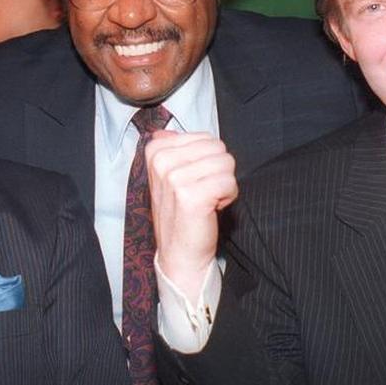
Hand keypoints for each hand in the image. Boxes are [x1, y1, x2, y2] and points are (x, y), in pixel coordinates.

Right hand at [146, 131, 237, 303]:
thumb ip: (171, 150)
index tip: (193, 180)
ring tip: (206, 200)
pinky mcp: (190, 196)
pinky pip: (229, 182)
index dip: (208, 160)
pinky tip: (211, 208)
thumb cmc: (180, 213)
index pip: (206, 138)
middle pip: (218, 148)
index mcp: (156, 151)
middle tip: (202, 192)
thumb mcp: (168, 177)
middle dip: (218, 171)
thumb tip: (165, 131)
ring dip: (223, 184)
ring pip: (226, 163)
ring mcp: (174, 178)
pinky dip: (228, 197)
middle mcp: (162, 162)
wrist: (179, 253)